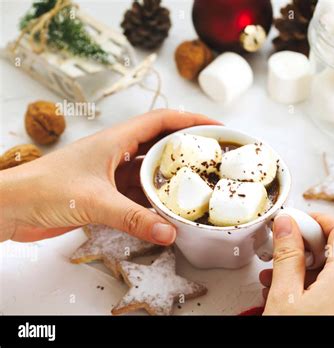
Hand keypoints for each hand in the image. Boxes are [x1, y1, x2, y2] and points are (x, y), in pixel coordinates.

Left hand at [0, 109, 220, 243]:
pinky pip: (138, 195)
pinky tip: (168, 212)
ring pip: (151, 172)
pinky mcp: (106, 194)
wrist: (11, 207)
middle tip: (214, 161)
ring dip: (171, 179)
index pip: (162, 121)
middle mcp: (117, 153)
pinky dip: (154, 202)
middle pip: (161, 145)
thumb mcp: (94, 201)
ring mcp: (112, 174)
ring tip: (197, 187)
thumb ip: (133, 218)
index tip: (217, 128)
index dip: (191, 120)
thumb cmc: (43, 189)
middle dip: (188, 151)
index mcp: (116, 140)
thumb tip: (169, 231)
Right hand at [260, 214, 333, 314]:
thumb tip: (286, 224)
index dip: (316, 219)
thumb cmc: (299, 341)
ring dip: (305, 269)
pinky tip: (287, 294)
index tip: (294, 221)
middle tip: (281, 248)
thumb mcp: (284, 296)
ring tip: (275, 277)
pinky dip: (313, 286)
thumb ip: (287, 256)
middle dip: (305, 246)